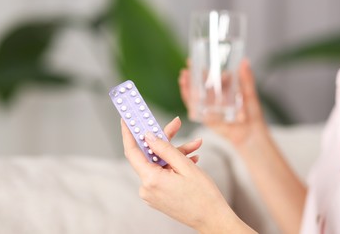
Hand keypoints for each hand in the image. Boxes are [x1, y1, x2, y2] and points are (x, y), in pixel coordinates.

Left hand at [121, 117, 253, 232]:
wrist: (213, 220)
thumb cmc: (203, 196)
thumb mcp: (185, 166)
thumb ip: (164, 149)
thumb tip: (148, 136)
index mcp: (151, 180)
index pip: (132, 151)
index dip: (128, 133)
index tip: (126, 119)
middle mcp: (147, 188)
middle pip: (150, 155)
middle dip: (164, 140)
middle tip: (176, 125)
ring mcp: (152, 194)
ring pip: (159, 164)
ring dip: (175, 153)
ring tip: (195, 146)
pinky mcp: (158, 196)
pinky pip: (163, 174)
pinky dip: (175, 165)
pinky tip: (191, 159)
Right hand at [179, 60, 272, 151]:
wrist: (250, 132)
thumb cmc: (252, 113)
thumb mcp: (249, 93)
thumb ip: (246, 79)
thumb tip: (244, 61)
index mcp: (223, 90)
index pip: (209, 77)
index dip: (201, 69)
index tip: (195, 59)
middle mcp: (213, 98)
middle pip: (198, 85)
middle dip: (191, 76)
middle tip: (187, 67)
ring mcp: (208, 107)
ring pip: (194, 95)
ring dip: (187, 85)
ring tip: (183, 76)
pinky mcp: (204, 116)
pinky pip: (194, 107)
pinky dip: (188, 99)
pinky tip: (185, 90)